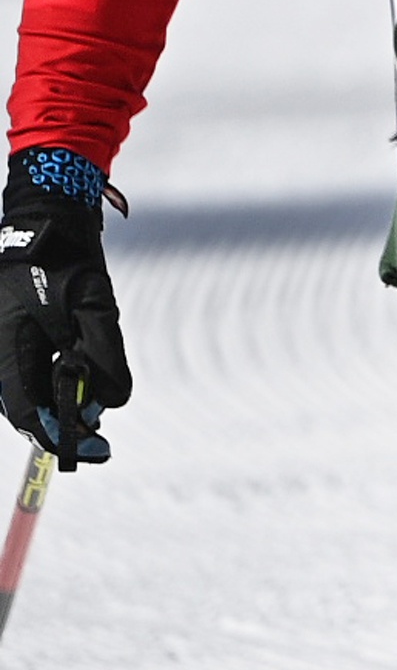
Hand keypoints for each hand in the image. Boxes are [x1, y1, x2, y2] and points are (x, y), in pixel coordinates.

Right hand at [2, 148, 127, 469]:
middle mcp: (0, 353)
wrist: (46, 219)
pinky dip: (58, 382)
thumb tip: (112, 402)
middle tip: (99, 436)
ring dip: (63, 402)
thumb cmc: (69, 261)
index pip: (26, 412)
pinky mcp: (14, 338)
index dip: (57, 436)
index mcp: (8, 348)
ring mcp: (4, 346)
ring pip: (32, 391)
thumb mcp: (96, 307)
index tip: (90, 450)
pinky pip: (33, 373)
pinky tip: (82, 375)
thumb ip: (106, 355)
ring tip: (95, 400)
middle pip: (27, 407)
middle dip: (64, 422)